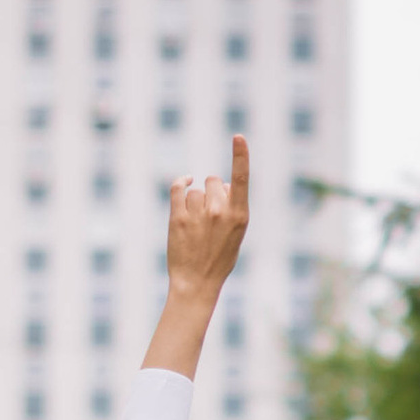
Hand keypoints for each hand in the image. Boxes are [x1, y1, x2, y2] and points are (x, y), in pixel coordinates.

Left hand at [143, 140, 249, 374]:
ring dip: (195, 199)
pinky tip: (184, 183)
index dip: (241, 155)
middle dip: (213, 190)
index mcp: (240, 216)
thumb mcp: (237, 234)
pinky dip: (180, 183)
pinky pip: (178, 187)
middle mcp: (220, 212)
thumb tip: (223, 183)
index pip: (242, 179)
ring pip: (196, 189)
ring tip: (197, 222)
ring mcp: (198, 214)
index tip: (238, 136)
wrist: (197, 283)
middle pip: (214, 181)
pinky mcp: (178, 217)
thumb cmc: (220, 258)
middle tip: (211, 212)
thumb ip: (233, 207)